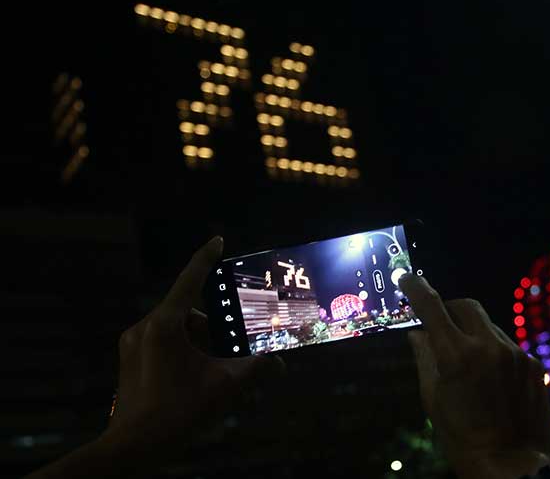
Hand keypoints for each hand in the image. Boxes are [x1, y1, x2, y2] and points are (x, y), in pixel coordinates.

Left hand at [104, 237, 283, 460]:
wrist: (133, 448)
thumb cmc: (178, 412)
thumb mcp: (224, 387)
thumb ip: (255, 370)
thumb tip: (282, 363)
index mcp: (164, 325)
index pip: (189, 281)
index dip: (206, 259)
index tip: (218, 241)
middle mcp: (144, 327)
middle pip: (186, 311)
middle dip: (212, 326)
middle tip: (231, 346)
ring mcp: (132, 344)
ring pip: (174, 328)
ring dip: (197, 340)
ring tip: (214, 367)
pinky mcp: (129, 359)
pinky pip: (161, 342)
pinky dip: (182, 349)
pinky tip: (195, 374)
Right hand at [400, 276, 549, 478]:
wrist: (509, 464)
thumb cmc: (462, 436)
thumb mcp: (433, 397)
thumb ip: (424, 358)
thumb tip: (417, 333)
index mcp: (457, 355)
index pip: (432, 306)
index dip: (416, 288)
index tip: (407, 279)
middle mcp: (489, 347)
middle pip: (466, 305)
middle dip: (450, 309)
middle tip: (440, 325)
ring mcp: (515, 354)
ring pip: (489, 326)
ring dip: (474, 334)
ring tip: (469, 365)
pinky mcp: (533, 364)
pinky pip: (508, 347)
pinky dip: (494, 353)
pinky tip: (492, 380)